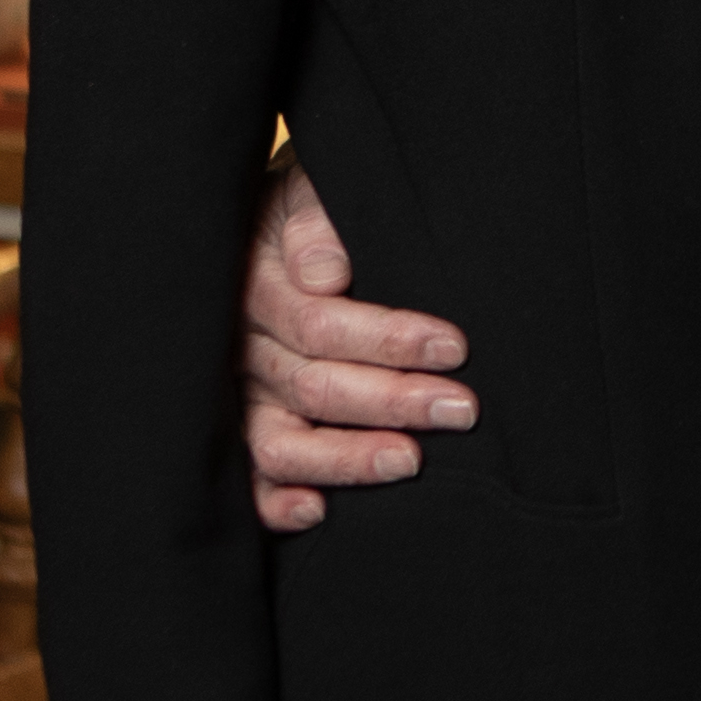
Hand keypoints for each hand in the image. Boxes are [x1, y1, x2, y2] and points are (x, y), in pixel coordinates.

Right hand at [238, 166, 468, 531]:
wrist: (250, 227)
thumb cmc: (302, 212)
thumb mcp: (306, 187)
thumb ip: (315, 217)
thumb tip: (323, 270)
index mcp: (255, 283)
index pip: (321, 322)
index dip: (389, 338)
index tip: (454, 345)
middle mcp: (242, 347)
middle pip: (314, 385)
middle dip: (394, 400)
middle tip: (462, 409)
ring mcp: (239, 396)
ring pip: (280, 443)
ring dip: (346, 458)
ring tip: (409, 461)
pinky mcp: (239, 433)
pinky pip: (249, 479)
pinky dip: (275, 504)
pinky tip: (317, 513)